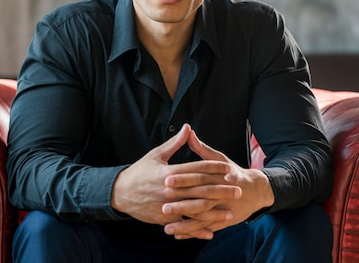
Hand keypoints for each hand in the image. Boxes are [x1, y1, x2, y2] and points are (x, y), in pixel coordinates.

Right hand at [111, 124, 241, 238]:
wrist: (120, 192)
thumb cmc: (139, 171)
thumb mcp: (156, 154)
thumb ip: (175, 143)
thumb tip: (188, 127)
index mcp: (169, 172)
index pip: (196, 169)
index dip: (213, 168)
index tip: (228, 168)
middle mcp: (170, 189)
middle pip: (200, 190)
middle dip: (220, 190)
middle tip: (238, 190)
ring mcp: (167, 205)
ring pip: (194, 209)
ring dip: (214, 212)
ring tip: (230, 211)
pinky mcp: (163, 218)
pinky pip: (183, 225)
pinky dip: (197, 230)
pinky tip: (211, 232)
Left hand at [161, 129, 274, 239]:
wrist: (255, 190)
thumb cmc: (233, 172)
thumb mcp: (220, 158)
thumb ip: (202, 148)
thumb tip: (188, 131)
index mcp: (219, 176)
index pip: (199, 177)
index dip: (183, 178)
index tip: (166, 179)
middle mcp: (222, 193)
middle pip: (201, 199)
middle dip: (182, 204)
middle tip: (163, 206)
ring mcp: (224, 209)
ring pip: (203, 218)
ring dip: (185, 224)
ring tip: (166, 226)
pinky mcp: (224, 221)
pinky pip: (207, 228)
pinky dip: (193, 232)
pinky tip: (178, 234)